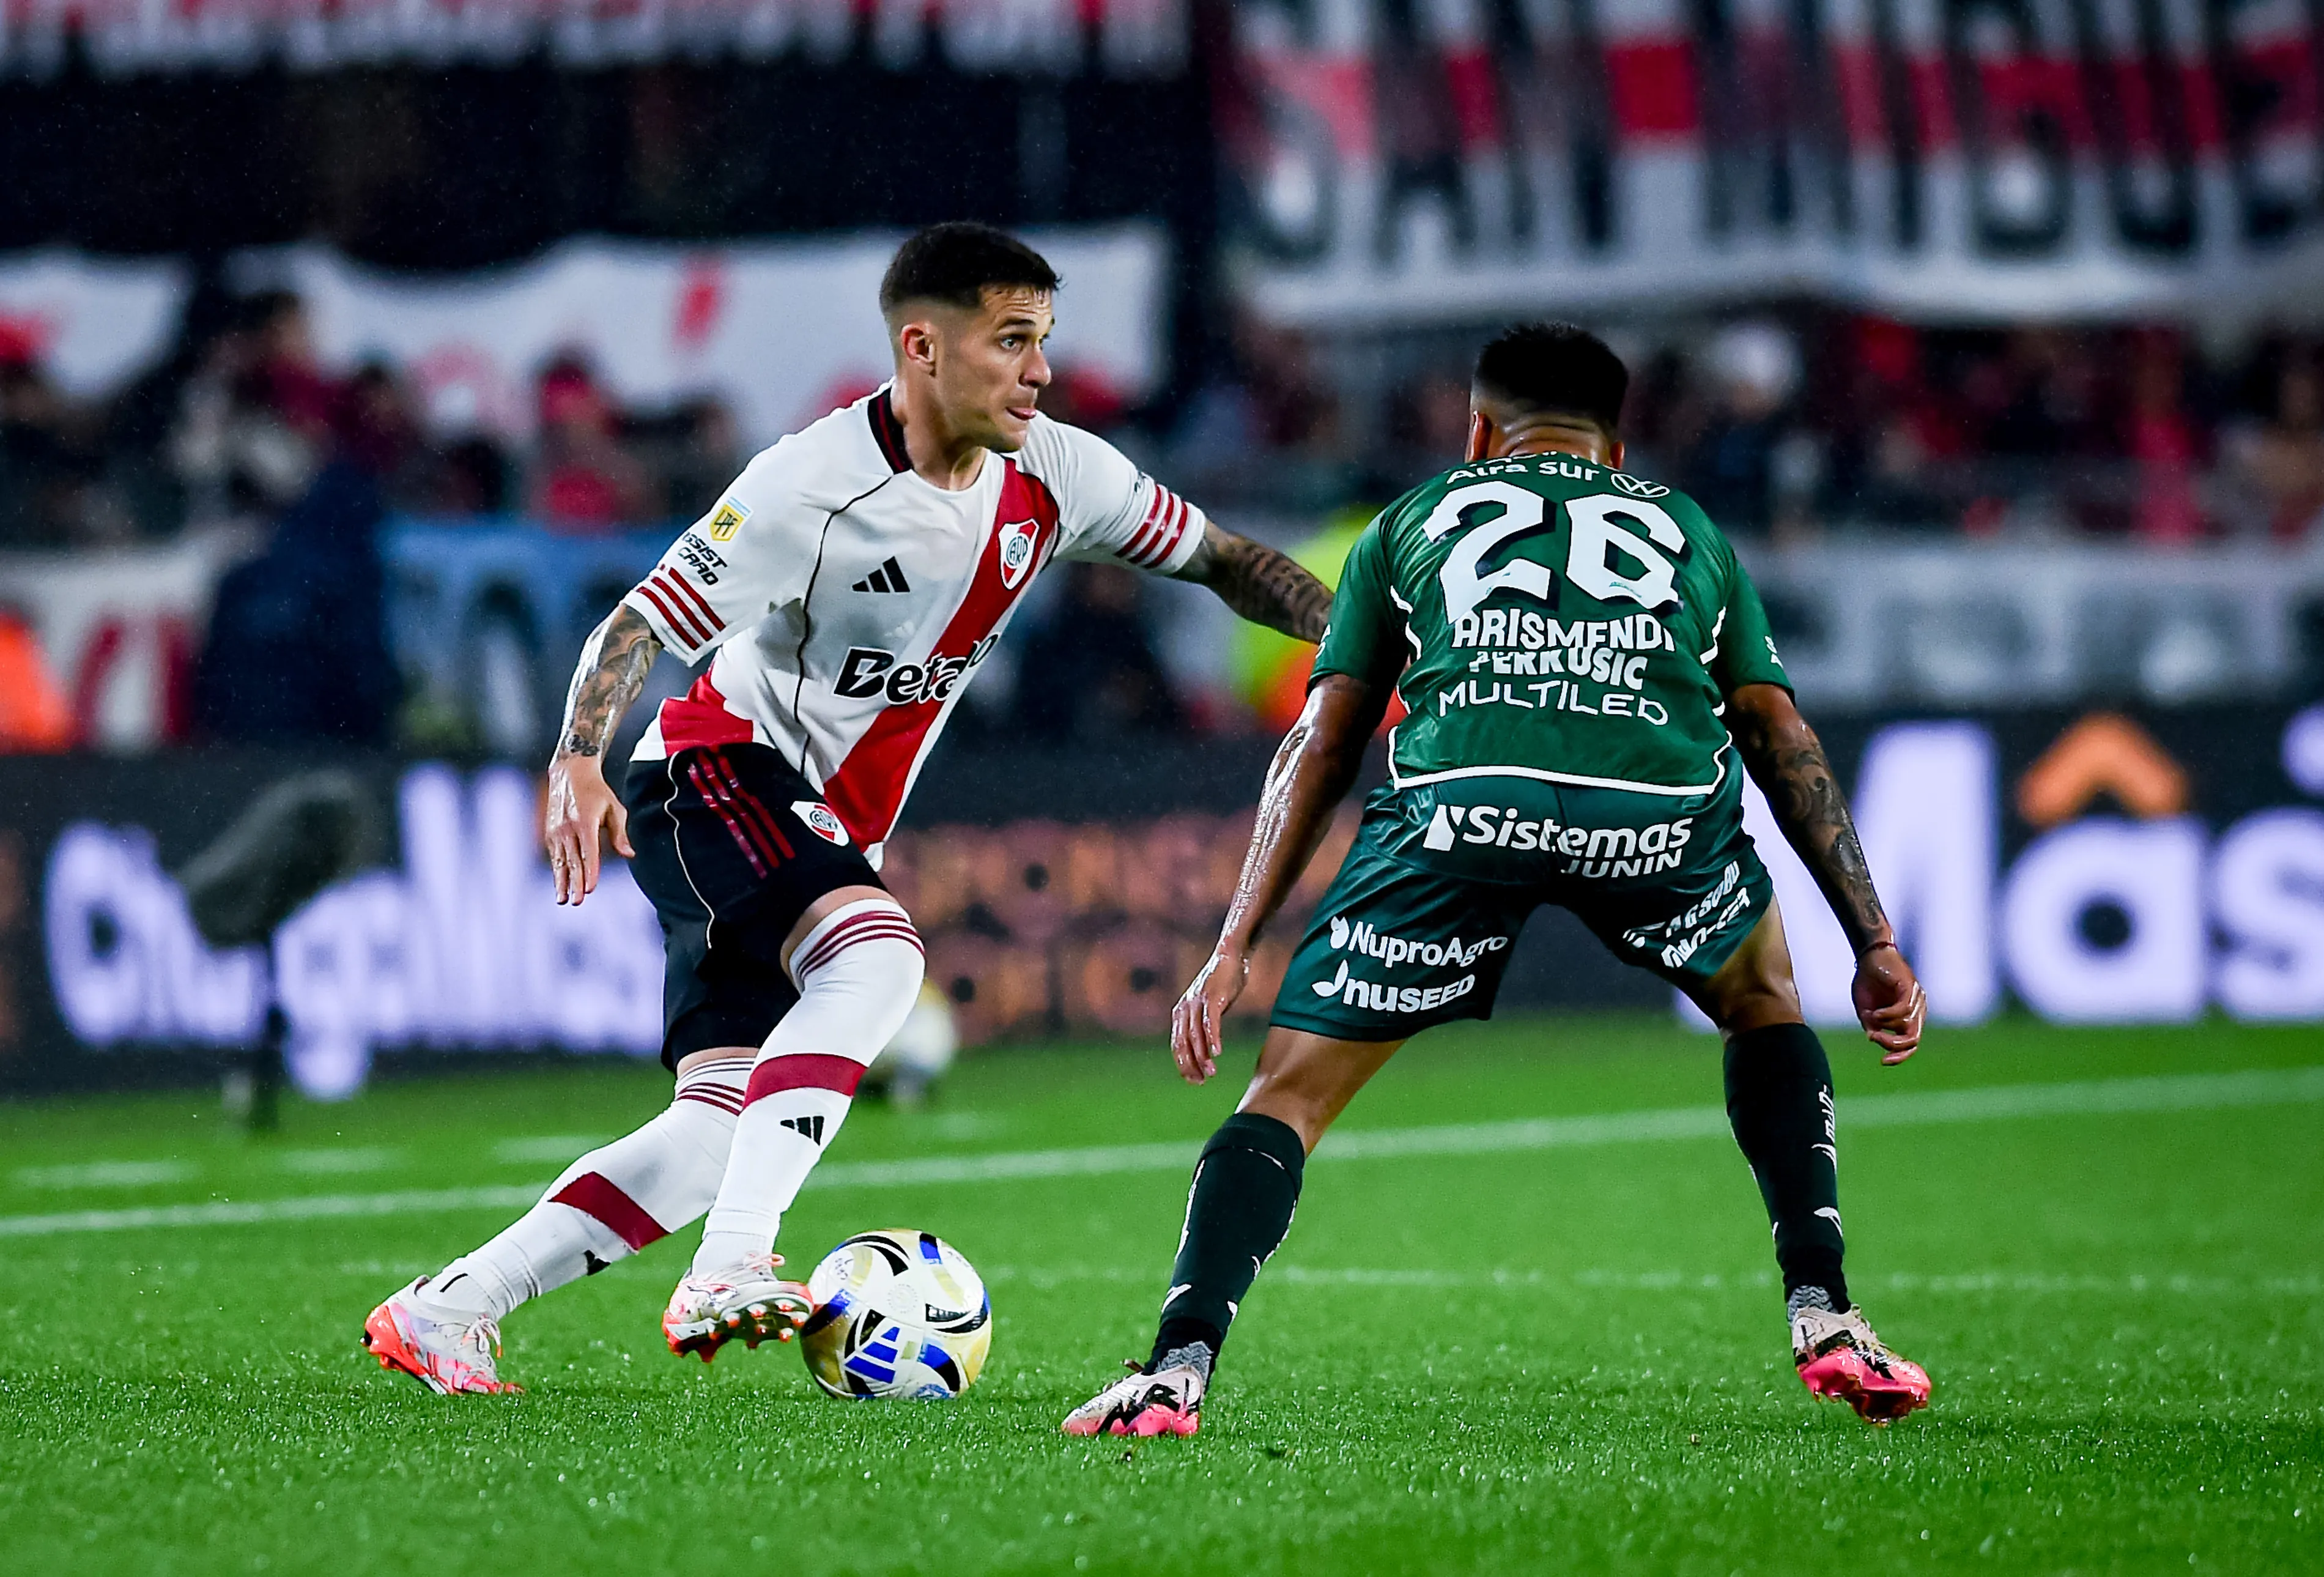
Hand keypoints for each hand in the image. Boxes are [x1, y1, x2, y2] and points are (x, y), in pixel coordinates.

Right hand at [544, 754, 631, 904]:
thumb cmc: (598, 792)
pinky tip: (560, 885)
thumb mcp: (614, 808)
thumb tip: (629, 855)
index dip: (590, 872)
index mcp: (585, 821)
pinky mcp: (550, 832)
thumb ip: (620, 833)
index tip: (591, 889)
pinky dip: (557, 871)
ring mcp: (556, 830)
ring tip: (563, 900)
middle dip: (575, 883)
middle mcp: (568, 827)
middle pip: (573, 860)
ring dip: (561, 882)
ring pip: (560, 861)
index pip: (589, 852)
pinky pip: (555, 855)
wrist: (570, 773)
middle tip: (578, 902)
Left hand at [1170, 941, 1251, 1085]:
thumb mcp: (1205, 1006)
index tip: (1193, 1080)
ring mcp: (1198, 1002)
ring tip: (1211, 1072)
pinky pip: (1211, 1022)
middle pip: (1183, 1043)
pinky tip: (1218, 1052)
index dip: (1183, 1064)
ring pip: (1196, 1035)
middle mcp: (1185, 1008)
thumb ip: (1200, 1024)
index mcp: (1180, 1013)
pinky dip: (1213, 1038)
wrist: (1230, 957)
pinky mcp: (1214, 998)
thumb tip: (1203, 1047)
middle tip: (1199, 1081)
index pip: (1176, 1045)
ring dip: (1202, 1056)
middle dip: (1190, 1065)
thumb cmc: (1219, 983)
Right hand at [1852, 942, 1924, 1064]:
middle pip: (1913, 1040)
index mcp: (1909, 1017)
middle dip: (1893, 1045)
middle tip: (1875, 1040)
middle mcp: (1917, 1010)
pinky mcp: (1911, 989)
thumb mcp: (1866, 1009)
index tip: (1883, 1062)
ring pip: (1907, 1027)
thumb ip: (1872, 1025)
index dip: (1900, 1056)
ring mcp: (1917, 999)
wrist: (1869, 955)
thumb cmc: (1868, 980)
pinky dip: (1887, 1016)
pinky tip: (1874, 1013)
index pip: (1911, 1043)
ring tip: (1871, 1016)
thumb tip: (1874, 1039)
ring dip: (1886, 1027)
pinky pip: (1903, 1011)